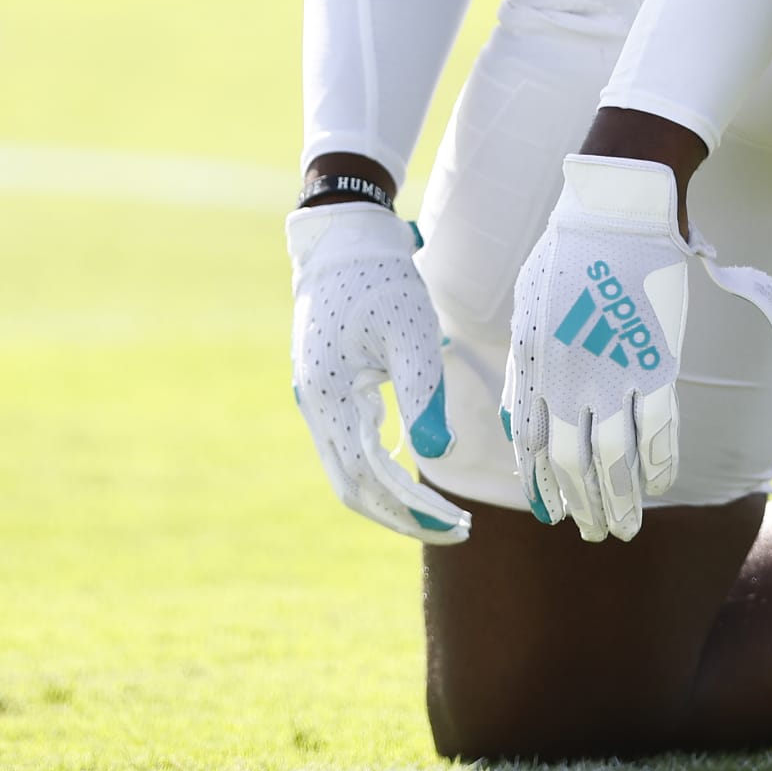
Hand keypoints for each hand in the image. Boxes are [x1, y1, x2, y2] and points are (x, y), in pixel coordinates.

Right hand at [286, 203, 468, 543]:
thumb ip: (423, 393)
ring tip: (442, 512)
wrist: (344, 240)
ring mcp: (316, 401)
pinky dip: (383, 470)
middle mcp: (313, 407)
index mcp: (328, 397)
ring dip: (393, 497)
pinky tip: (418, 472)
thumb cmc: (381, 279)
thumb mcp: (410, 332)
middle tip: (457, 530)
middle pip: (353, 487)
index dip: (411, 507)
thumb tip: (439, 454)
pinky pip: (351, 447)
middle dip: (403, 516)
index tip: (456, 522)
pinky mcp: (328, 391)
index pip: (368, 476)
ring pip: (350, 471)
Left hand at [502, 154, 771, 543]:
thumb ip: (524, 370)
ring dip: (621, 499)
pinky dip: (661, 462)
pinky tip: (661, 484)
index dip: (542, 485)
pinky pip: (660, 426)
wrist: (616, 209)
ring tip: (626, 528)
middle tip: (596, 534)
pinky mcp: (656, 358)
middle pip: (573, 462)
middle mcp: (570, 375)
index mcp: (534, 363)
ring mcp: (614, 370)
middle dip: (584, 506)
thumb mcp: (527, 308)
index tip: (552, 514)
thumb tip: (519, 425)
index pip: (533, 444)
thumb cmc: (569, 255)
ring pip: (615, 458)